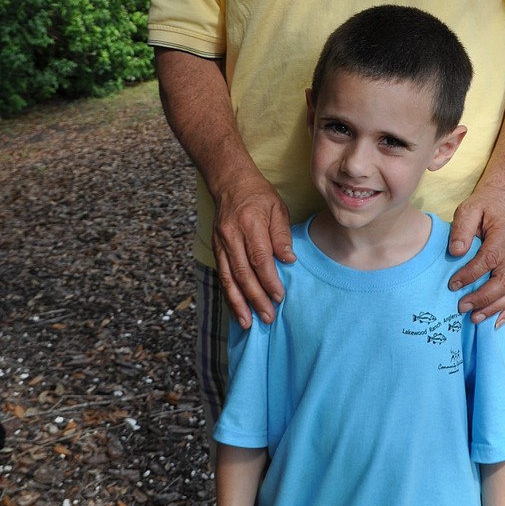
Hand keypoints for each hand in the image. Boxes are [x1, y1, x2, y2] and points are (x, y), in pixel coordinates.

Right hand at [212, 175, 294, 328]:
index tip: (280, 296)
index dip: (269, 280)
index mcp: (250, 224)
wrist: (230, 182)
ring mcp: (220, 243)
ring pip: (227, 278)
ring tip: (248, 323)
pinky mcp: (215, 248)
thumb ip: (282, 235)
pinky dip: (228, 294)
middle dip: (255, 298)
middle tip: (268, 317)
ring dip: (238, 303)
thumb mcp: (277, 208)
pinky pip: (221, 275)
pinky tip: (236, 309)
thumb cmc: (259, 195)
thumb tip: (288, 260)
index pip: (259, 258)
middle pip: (242, 272)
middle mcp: (231, 235)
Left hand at [448, 186, 504, 323]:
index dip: (471, 274)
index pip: (489, 258)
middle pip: (504, 279)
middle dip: (483, 297)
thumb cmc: (481, 209)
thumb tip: (456, 252)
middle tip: (462, 307)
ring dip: (494, 307)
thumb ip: (462, 229)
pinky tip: (495, 322)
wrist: (500, 205)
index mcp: (503, 234)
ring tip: (475, 318)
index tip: (452, 284)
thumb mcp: (468, 210)